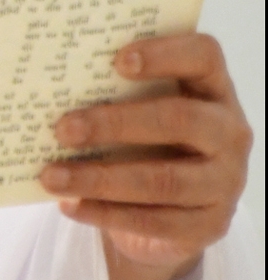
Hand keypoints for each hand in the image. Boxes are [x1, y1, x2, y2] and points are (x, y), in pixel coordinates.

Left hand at [38, 34, 251, 279]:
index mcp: (213, 90)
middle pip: (180, 119)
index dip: (165, 54)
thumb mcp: (139, 115)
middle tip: (62, 128)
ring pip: (163, 180)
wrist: (173, 219)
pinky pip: (154, 221)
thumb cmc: (147, 147)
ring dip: (100, 178)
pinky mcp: (209, 226)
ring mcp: (225, 182)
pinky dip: (105, 213)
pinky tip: (69, 205)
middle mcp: (229, 133)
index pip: (203, 56)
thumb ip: (114, 96)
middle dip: (115, 123)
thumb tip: (49, 92)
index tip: (117, 60)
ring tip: (52, 176)